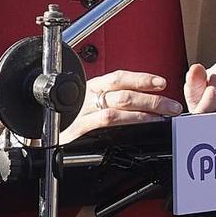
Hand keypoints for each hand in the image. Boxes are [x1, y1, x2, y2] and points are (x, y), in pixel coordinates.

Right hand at [58, 70, 182, 144]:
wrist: (43, 138)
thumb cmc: (69, 121)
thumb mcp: (88, 104)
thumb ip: (111, 101)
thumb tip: (142, 101)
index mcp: (90, 87)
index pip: (118, 78)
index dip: (141, 79)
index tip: (161, 83)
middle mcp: (86, 98)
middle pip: (123, 93)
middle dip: (151, 99)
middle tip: (172, 106)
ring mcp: (83, 115)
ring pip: (117, 109)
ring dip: (144, 112)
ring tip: (162, 117)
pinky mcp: (79, 132)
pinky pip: (105, 124)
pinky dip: (126, 124)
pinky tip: (141, 127)